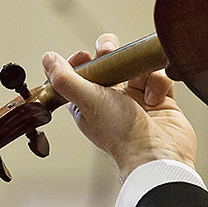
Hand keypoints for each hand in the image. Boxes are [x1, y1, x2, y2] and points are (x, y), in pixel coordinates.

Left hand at [42, 33, 197, 181]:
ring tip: (138, 81)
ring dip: (138, 68)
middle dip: (108, 52)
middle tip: (108, 51)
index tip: (84, 55)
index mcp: (88, 104)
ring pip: (135, 66)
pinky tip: (154, 99)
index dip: (80, 61)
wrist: (158, 155)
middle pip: (107, 62)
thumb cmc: (122, 136)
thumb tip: (48, 59)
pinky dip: (158, 83)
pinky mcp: (159, 100)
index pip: (78, 74)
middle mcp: (111, 101)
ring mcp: (136, 99)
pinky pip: (158, 76)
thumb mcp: (88, 102)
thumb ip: (66, 79)